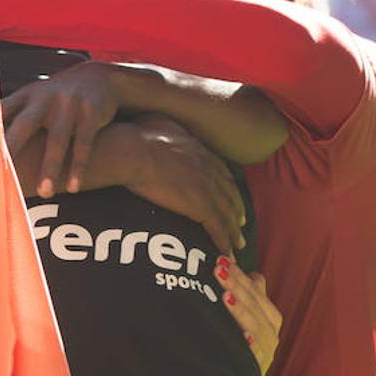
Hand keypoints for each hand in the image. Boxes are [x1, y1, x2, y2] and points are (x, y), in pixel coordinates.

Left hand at [1, 63, 120, 195]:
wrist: (98, 77)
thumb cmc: (54, 99)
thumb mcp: (31, 99)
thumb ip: (8, 116)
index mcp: (24, 97)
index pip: (0, 112)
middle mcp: (44, 99)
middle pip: (25, 124)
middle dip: (12, 147)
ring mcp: (68, 105)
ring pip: (57, 139)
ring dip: (50, 167)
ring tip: (44, 193)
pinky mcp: (91, 113)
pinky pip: (83, 144)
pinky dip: (78, 167)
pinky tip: (72, 187)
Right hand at [125, 114, 245, 253]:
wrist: (135, 150)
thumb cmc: (137, 136)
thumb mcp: (157, 123)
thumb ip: (165, 128)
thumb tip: (159, 125)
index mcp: (199, 151)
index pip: (220, 171)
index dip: (227, 186)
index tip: (230, 195)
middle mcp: (209, 169)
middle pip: (230, 194)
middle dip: (237, 210)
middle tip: (241, 223)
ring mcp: (207, 188)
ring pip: (227, 214)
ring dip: (234, 231)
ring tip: (238, 245)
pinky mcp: (199, 206)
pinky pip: (217, 228)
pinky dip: (224, 242)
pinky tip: (226, 253)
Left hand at [214, 256, 281, 375]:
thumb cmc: (244, 346)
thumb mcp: (249, 319)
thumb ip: (252, 295)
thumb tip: (252, 272)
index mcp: (270, 316)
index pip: (254, 290)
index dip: (239, 275)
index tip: (221, 260)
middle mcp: (271, 331)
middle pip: (254, 304)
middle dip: (236, 285)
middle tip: (217, 270)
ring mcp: (266, 349)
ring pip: (256, 325)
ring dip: (241, 311)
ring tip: (225, 296)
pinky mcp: (258, 368)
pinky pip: (255, 355)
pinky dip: (251, 345)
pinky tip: (244, 337)